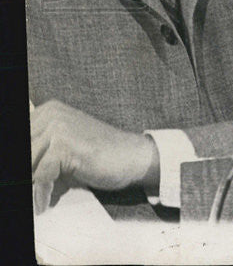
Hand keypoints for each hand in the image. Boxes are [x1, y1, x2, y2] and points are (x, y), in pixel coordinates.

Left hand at [31, 100, 159, 193]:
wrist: (130, 156)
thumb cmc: (96, 155)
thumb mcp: (61, 148)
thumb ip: (38, 151)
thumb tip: (20, 174)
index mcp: (47, 111)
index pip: (20, 139)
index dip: (26, 163)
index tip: (30, 178)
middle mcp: (51, 115)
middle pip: (23, 151)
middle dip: (28, 174)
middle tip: (34, 190)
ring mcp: (58, 129)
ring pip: (28, 165)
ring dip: (32, 186)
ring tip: (38, 197)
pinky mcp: (65, 146)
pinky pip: (40, 177)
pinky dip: (41, 194)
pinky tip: (44, 203)